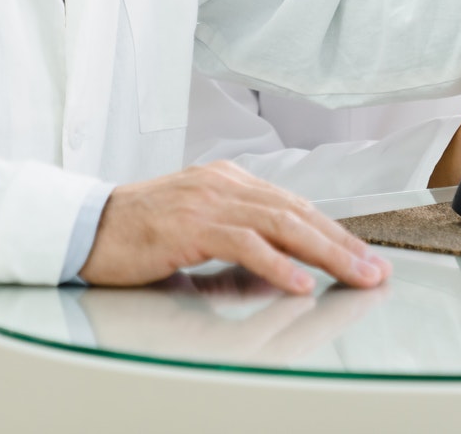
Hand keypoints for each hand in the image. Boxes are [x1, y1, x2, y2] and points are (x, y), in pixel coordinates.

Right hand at [81, 162, 388, 294]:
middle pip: (297, 212)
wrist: (87, 226)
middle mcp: (224, 183)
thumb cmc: (139, 230)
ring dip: (324, 252)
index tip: (362, 254)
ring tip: (353, 274)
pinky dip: (276, 263)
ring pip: (281, 224)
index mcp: (228, 179)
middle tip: (374, 268)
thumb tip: (284, 254)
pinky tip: (299, 281)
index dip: (332, 230)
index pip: (294, 204)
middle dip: (342, 242)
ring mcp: (208, 200)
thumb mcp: (198, 222)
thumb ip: (238, 230)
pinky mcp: (190, 224)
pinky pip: (244, 243)